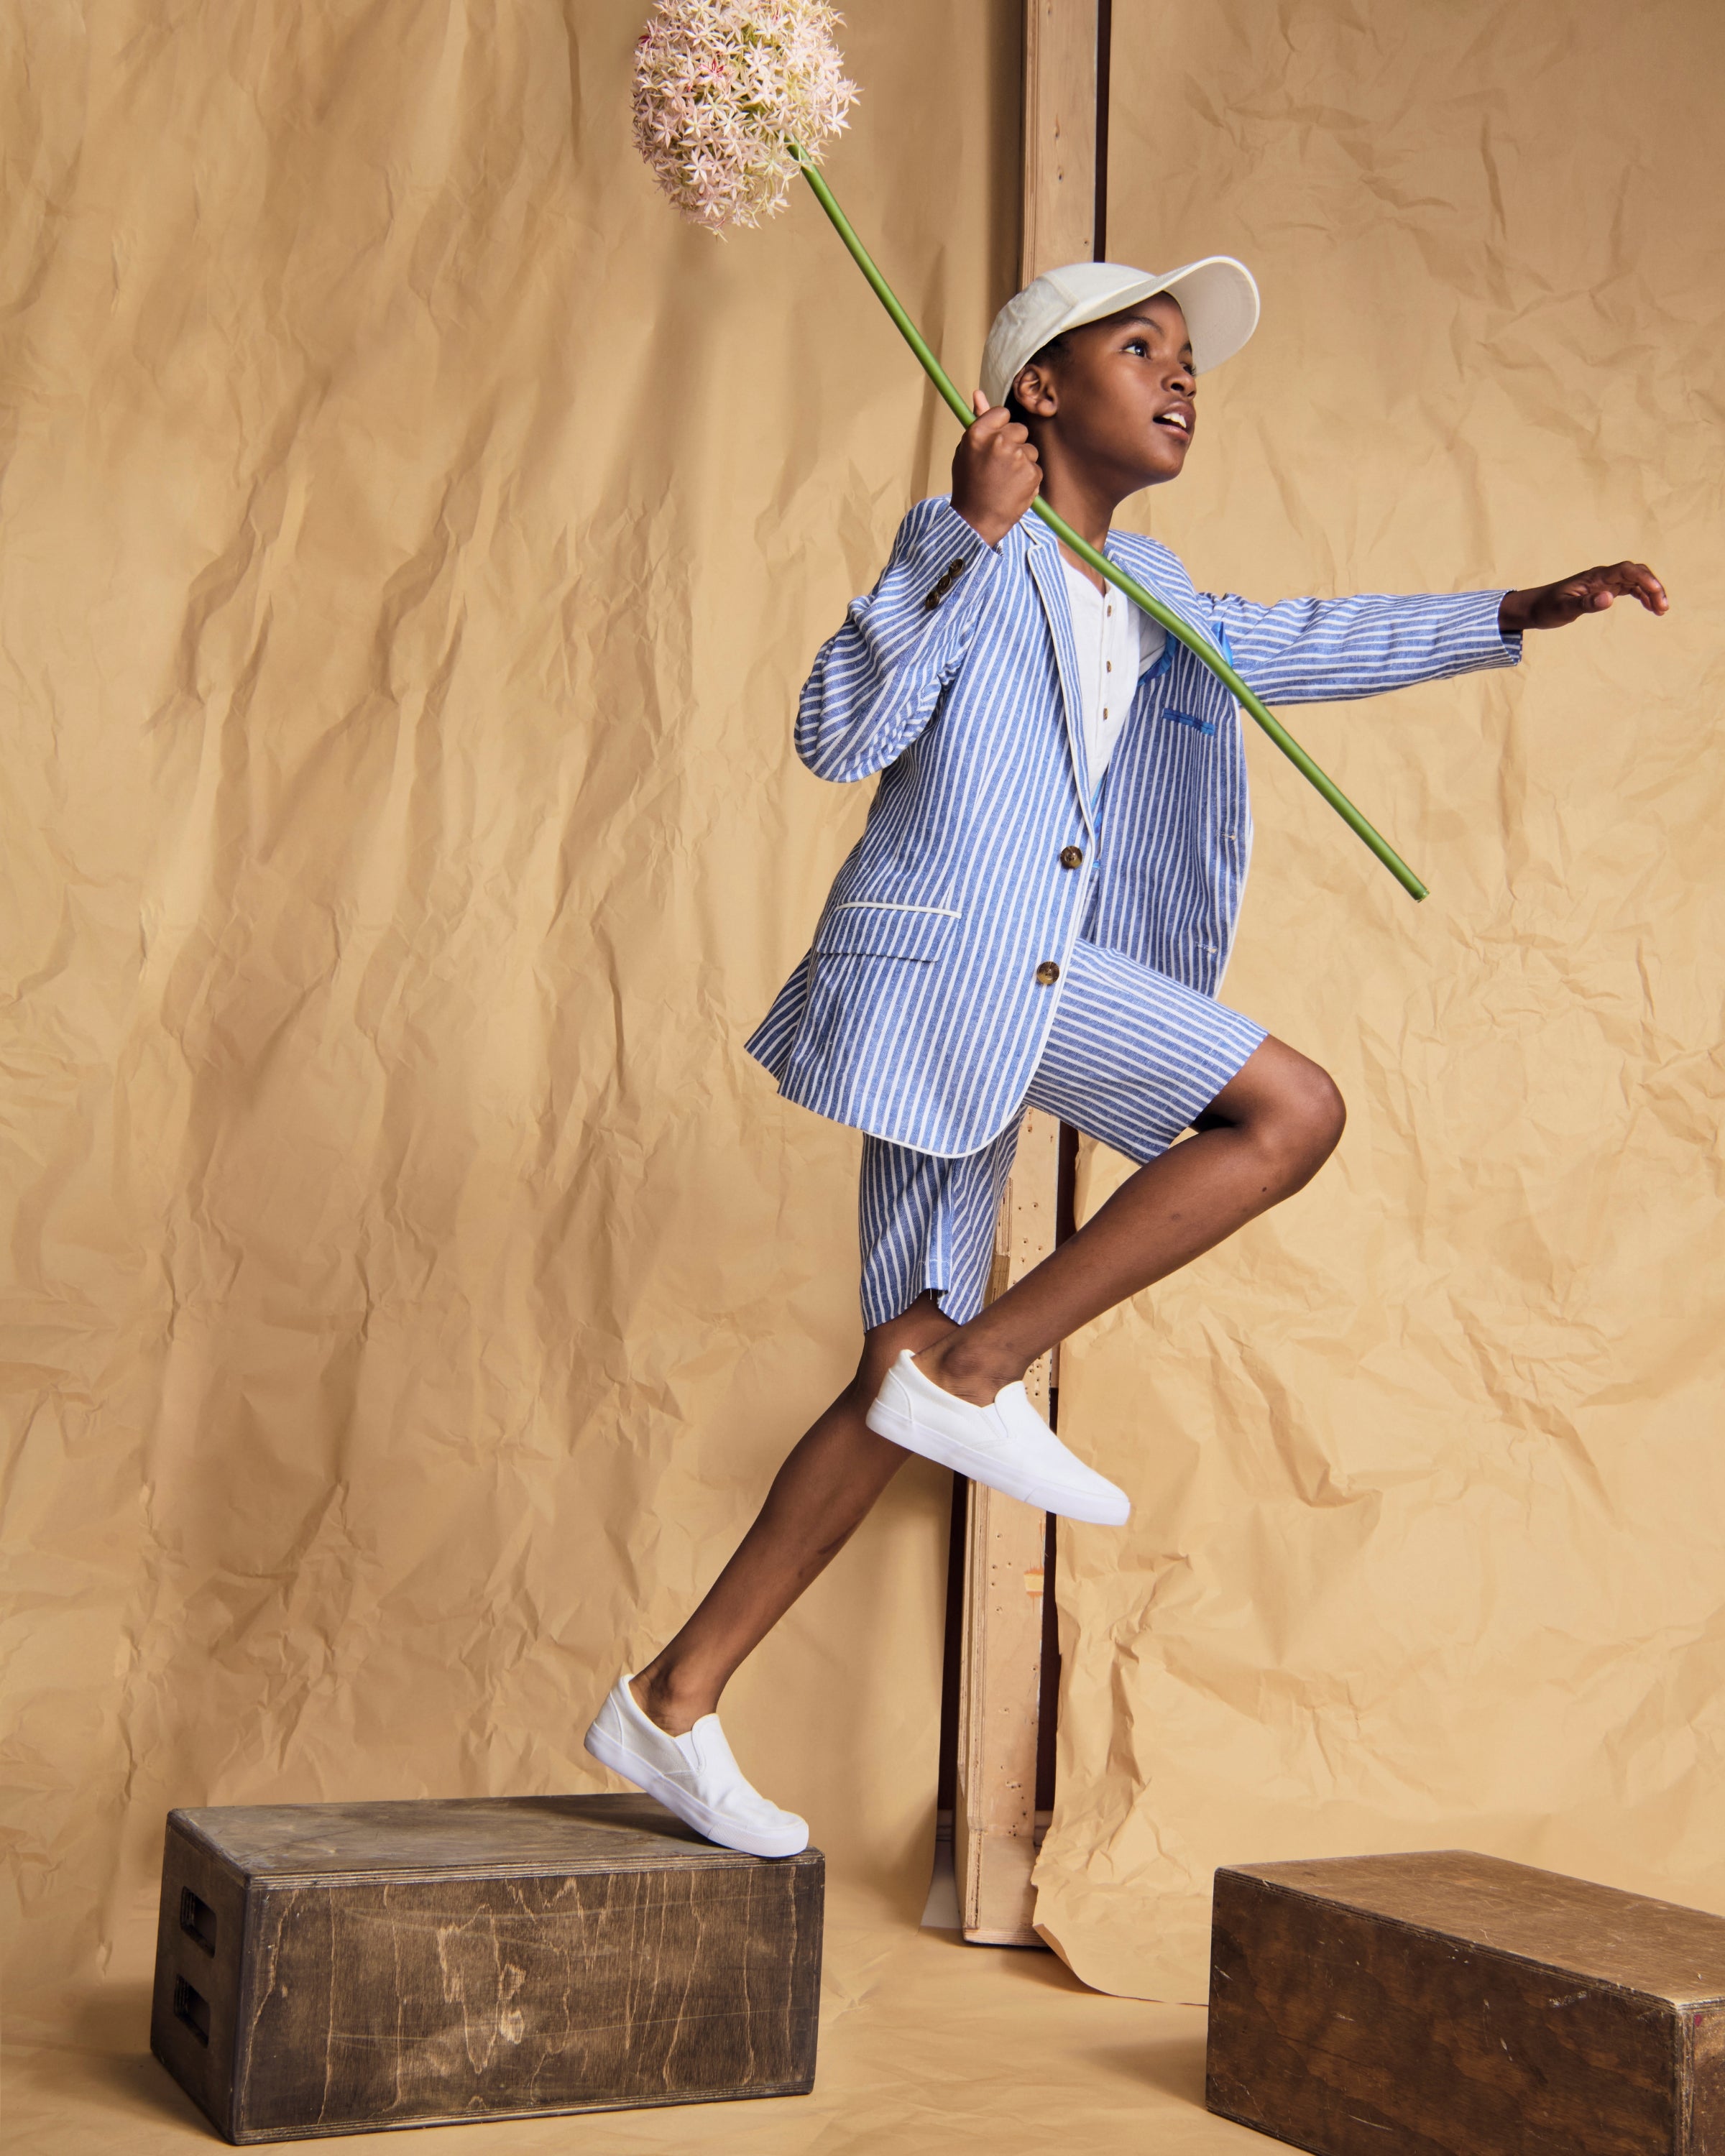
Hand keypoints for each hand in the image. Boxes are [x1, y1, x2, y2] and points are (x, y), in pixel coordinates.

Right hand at [951, 391, 1040, 547]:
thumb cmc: (968, 485)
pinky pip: (1035, 468)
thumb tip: (978, 393)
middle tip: (998, 466)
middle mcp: (999, 441)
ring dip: (1021, 463)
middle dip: (1013, 444)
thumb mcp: (966, 450)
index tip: (994, 442)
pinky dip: (1028, 479)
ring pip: (1030, 449)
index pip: (1002, 413)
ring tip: (1004, 480)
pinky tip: (1013, 489)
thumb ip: (977, 421)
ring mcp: (1018, 457)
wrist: (975, 521)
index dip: (1000, 428)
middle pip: (1019, 429)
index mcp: (979, 433)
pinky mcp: (1032, 473)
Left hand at [1498, 562, 1668, 634]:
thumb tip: (1609, 598)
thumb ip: (1586, 604)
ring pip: (1635, 581)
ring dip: (1650, 593)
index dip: (1644, 579)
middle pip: (1636, 573)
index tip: (1656, 593)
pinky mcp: (1603, 590)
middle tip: (1663, 607)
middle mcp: (1602, 576)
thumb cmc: (1547, 607)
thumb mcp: (1564, 608)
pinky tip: (1651, 608)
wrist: (1534, 607)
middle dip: (1652, 586)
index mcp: (1595, 576)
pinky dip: (1642, 596)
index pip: (1626, 570)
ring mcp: (1604, 582)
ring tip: (1662, 610)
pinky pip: (1629, 589)